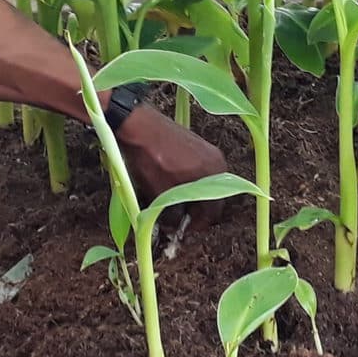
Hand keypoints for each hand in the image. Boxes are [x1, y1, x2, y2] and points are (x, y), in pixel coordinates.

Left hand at [114, 105, 230, 224]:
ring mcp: (208, 151)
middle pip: (210, 196)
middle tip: (176, 218)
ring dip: (189, 195)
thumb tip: (174, 226)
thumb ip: (172, 215)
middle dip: (193, 209)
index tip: (183, 230)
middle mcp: (218, 162)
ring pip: (203, 184)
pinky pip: (197, 171)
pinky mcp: (196, 144)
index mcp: (215, 175)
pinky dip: (187, 181)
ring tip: (170, 201)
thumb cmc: (152, 160)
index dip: (197, 224)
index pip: (213, 211)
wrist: (139, 126)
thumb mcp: (160, 195)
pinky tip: (170, 184)